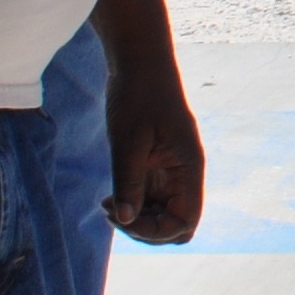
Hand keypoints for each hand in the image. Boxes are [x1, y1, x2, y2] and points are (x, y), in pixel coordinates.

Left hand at [109, 81, 206, 245]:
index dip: (154, 230)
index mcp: (189, 168)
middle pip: (177, 225)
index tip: (121, 216)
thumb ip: (128, 182)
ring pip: (163, 215)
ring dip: (137, 219)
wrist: (139, 64)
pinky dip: (133, 205)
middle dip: (146, 230)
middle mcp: (185, 175)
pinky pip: (151, 200)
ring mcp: (172, 172)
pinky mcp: (157, 167)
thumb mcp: (128, 141)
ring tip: (106, 204)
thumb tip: (123, 219)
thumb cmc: (137, 96)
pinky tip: (109, 196)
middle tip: (112, 213)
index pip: (183, 222)